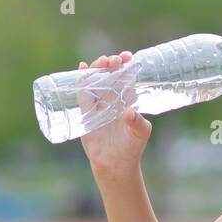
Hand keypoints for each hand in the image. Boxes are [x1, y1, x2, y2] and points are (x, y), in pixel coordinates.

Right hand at [77, 52, 150, 177]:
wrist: (114, 164)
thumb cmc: (131, 148)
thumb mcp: (140, 134)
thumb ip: (137, 123)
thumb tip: (128, 112)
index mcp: (127, 100)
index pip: (126, 77)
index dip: (126, 65)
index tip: (127, 56)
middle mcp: (112, 99)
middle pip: (110, 75)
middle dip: (111, 64)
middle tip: (114, 59)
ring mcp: (99, 105)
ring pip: (96, 81)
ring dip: (97, 69)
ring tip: (102, 61)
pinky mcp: (87, 113)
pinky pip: (83, 94)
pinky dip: (82, 80)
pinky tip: (82, 68)